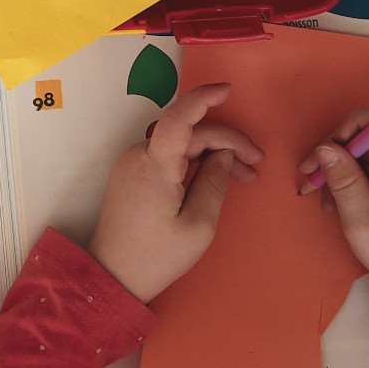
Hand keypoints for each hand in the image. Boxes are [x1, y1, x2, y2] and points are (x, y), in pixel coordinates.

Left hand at [88, 84, 263, 302]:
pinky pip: (168, 156)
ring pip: (180, 144)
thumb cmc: (156, 256)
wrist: (112, 277)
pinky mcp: (132, 174)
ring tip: (243, 176)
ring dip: (212, 153)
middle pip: (188, 133)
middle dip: (226, 143)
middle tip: (256, 165)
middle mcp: (139, 155)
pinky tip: (215, 177)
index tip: (228, 90)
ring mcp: (132, 164)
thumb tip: (223, 155)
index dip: (203, 98)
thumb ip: (214, 183)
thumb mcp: (198, 225)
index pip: (179, 117)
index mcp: (155, 165)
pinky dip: (193, 161)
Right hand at [298, 111, 368, 326]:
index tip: (325, 153)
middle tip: (312, 184)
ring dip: (347, 170)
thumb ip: (345, 182)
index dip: (351, 128)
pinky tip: (347, 201)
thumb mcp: (363, 225)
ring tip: (328, 202)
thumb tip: (324, 147)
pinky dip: (361, 178)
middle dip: (340, 155)